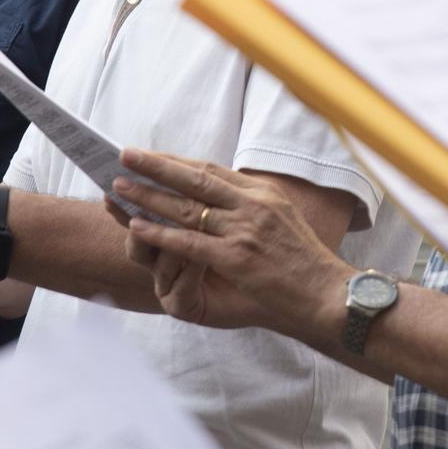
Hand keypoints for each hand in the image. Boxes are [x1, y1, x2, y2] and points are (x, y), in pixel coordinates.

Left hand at [116, 149, 351, 334]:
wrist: (328, 294)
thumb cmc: (304, 263)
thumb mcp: (283, 220)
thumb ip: (252, 206)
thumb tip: (219, 196)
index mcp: (263, 193)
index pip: (212, 169)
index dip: (177, 161)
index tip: (151, 154)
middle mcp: (254, 204)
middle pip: (194, 178)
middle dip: (156, 165)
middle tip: (124, 154)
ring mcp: (245, 229)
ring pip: (186, 207)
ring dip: (148, 196)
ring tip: (119, 187)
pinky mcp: (237, 257)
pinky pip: (189, 242)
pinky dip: (160, 233)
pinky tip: (137, 227)